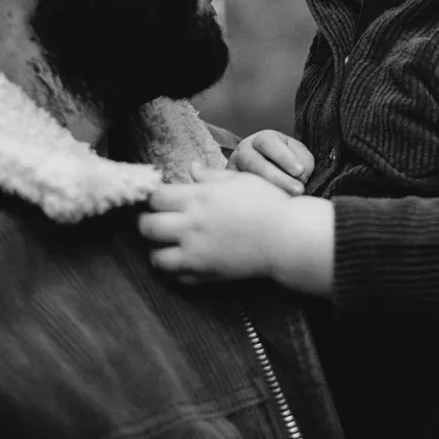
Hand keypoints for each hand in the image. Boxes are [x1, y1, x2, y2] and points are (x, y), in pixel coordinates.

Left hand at [138, 164, 291, 282]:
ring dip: (157, 248)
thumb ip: (209, 176)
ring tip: (169, 241)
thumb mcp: (238, 180)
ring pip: (155, 257)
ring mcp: (196, 254)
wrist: (286, 237)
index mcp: (198, 198)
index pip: (155, 197)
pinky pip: (176, 277)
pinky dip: (176, 269)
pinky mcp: (205, 275)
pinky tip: (186, 257)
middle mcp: (191, 227)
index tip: (156, 195)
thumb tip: (191, 168)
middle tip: (156, 217)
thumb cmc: (266, 202)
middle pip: (147, 227)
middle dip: (146, 221)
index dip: (152, 195)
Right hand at [228, 130, 314, 195]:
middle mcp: (244, 152)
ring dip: (268, 191)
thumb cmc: (288, 164)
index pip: (268, 142)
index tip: (300, 171)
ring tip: (287, 202)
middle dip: (278, 177)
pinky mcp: (231, 190)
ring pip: (244, 180)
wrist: (267, 177)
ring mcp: (234, 171)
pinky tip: (271, 210)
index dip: (284, 156)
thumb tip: (300, 176)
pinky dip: (256, 203)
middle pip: (253, 161)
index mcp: (262, 140)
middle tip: (299, 190)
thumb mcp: (297, 155)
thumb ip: (303, 160)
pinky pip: (239, 196)